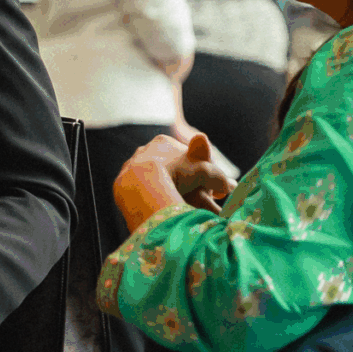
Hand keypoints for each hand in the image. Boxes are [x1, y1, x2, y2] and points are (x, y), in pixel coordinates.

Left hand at [115, 134, 233, 229]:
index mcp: (164, 142)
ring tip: (173, 206)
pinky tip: (155, 209)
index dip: (200, 173)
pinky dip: (148, 199)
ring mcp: (130, 165)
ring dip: (163, 190)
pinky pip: (138, 191)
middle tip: (191, 199)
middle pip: (169, 167)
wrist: (140, 186)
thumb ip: (219, 177)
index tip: (208, 191)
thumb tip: (232, 188)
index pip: (186, 156)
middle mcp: (144, 150)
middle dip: (182, 181)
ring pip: (152, 179)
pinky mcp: (120, 183)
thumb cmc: (175, 175)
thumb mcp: (203, 172)